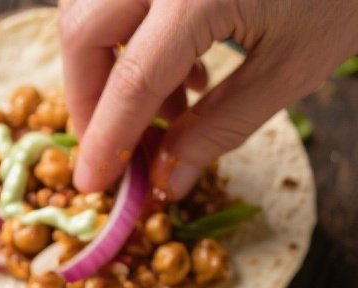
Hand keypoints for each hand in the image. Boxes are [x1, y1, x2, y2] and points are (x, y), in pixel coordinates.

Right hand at [59, 0, 357, 196]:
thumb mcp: (290, 68)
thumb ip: (219, 127)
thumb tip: (166, 181)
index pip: (132, 81)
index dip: (106, 140)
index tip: (92, 183)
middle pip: (83, 30)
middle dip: (89, 97)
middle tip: (116, 147)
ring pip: (90, 3)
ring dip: (107, 62)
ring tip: (168, 105)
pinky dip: (129, 29)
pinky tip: (181, 63)